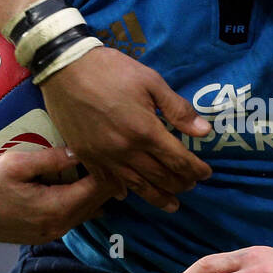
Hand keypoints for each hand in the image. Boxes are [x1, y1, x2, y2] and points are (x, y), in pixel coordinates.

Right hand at [0, 148, 114, 242]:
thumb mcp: (16, 164)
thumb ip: (51, 159)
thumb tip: (80, 150)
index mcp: (55, 209)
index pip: (97, 189)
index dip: (109, 169)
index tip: (113, 150)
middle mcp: (58, 226)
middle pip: (97, 203)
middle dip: (107, 181)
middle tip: (112, 157)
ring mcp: (51, 234)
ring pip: (86, 212)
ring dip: (94, 192)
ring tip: (99, 169)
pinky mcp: (43, 235)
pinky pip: (72, 217)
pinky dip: (80, 201)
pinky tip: (79, 185)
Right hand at [40, 47, 211, 211]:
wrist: (65, 68)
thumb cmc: (111, 70)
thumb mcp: (151, 81)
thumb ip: (177, 109)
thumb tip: (204, 132)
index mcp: (146, 131)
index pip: (178, 160)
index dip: (195, 169)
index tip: (206, 173)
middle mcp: (127, 151)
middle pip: (160, 176)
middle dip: (180, 183)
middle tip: (191, 186)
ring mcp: (105, 157)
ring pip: (137, 185)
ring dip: (157, 196)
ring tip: (171, 204)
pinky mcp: (87, 156)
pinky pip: (106, 181)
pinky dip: (121, 190)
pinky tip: (128, 195)